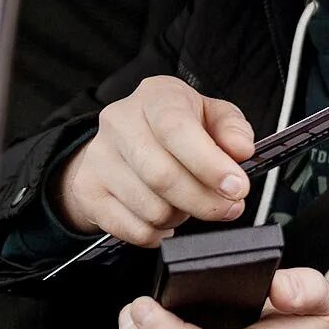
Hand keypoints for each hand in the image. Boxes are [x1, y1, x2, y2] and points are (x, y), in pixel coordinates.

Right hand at [55, 75, 254, 244]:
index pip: (177, 129)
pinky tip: (167, 217)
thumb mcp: (211, 116)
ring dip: (181, 216)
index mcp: (155, 96)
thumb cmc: (176, 128)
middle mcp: (120, 122)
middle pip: (162, 176)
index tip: (237, 187)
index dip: (210, 164)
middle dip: (204, 200)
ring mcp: (99, 157)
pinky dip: (158, 233)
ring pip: (149, 208)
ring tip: (188, 203)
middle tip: (229, 207)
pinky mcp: (88, 191)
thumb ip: (232, 129)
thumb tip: (240, 150)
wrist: (122, 143)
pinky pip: (131, 229)